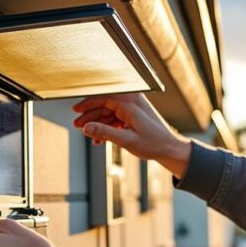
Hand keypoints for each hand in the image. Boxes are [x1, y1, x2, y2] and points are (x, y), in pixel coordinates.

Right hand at [72, 93, 191, 178]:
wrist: (170, 148)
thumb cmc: (153, 143)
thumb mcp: (126, 140)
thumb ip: (104, 132)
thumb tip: (86, 128)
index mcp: (130, 102)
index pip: (102, 98)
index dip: (87, 105)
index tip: (75, 111)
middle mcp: (132, 100)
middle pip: (104, 104)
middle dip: (90, 116)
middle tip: (77, 126)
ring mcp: (134, 107)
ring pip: (109, 112)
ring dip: (98, 123)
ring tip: (88, 135)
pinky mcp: (135, 114)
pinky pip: (117, 117)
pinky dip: (108, 127)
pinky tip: (100, 139)